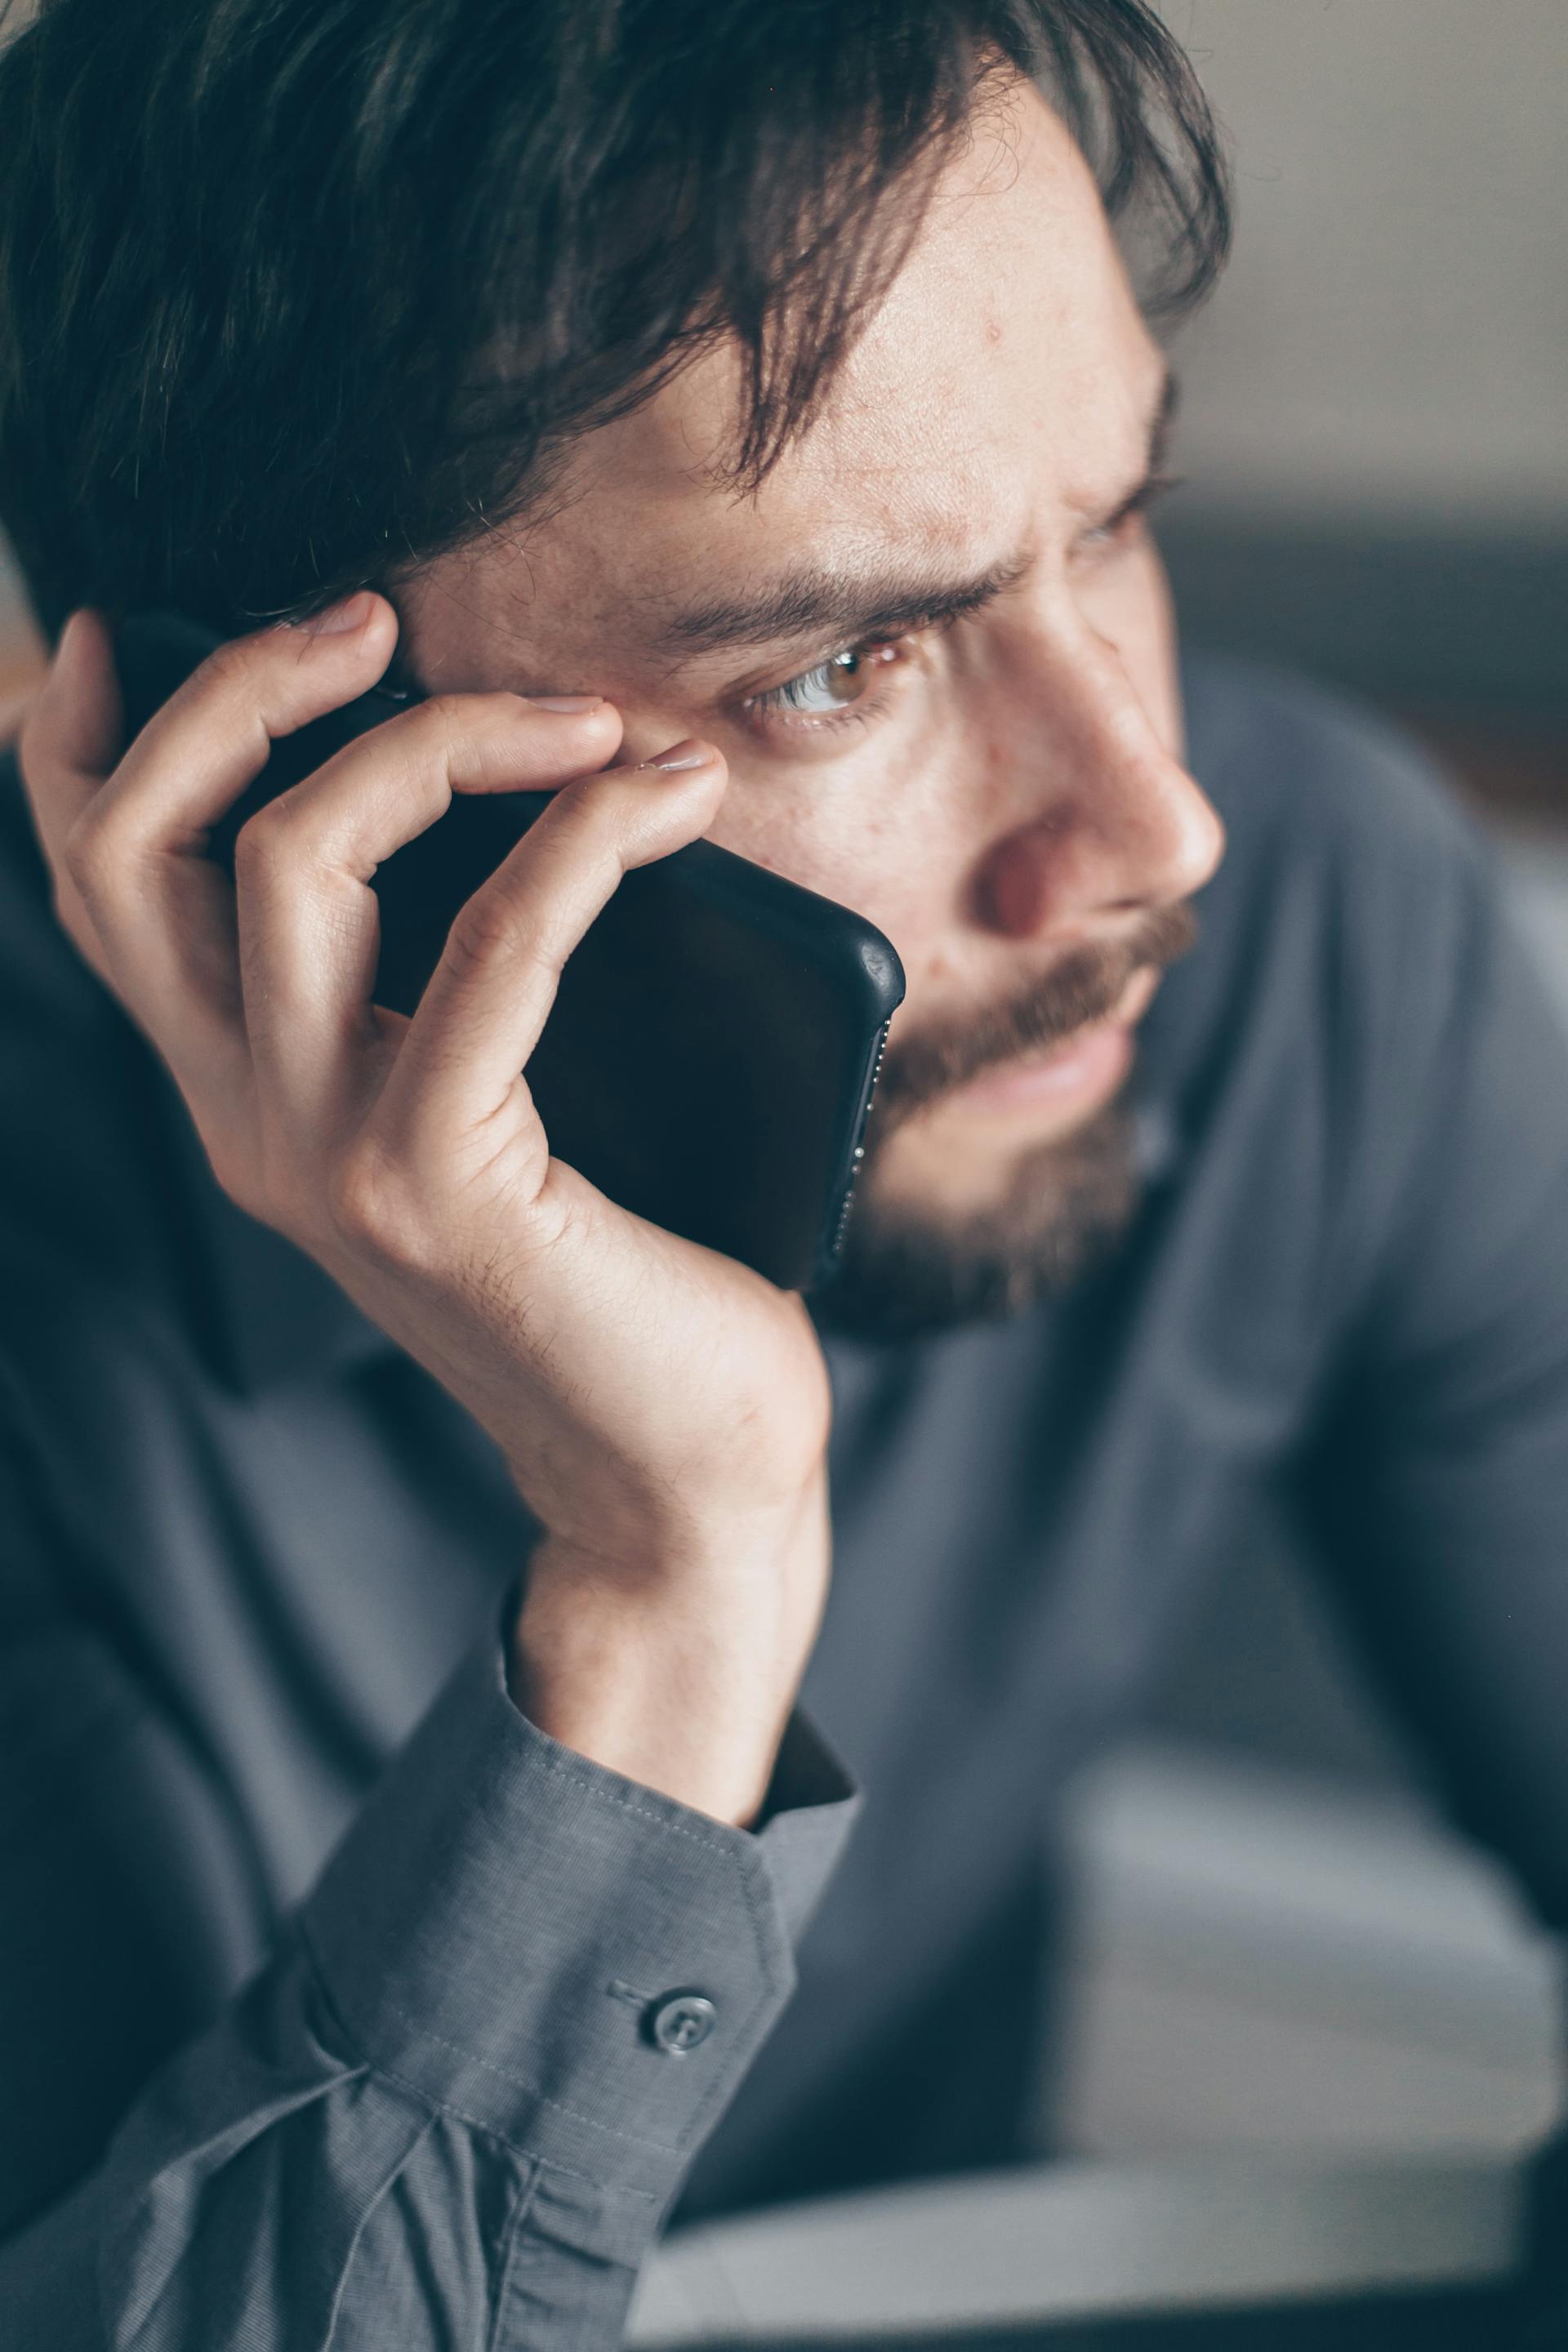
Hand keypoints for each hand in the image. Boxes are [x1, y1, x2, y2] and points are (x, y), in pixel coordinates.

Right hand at [19, 595, 832, 1820]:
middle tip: (378, 621)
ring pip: (290, 861)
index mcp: (246, 1098)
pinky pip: (499, 946)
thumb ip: (449, 984)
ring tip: (593, 718)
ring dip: (442, 736)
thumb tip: (520, 790)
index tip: (137, 625)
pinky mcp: (438, 1186)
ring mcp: (325, 1161)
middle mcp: (248, 1126)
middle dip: (242, 689)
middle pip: (145, 846)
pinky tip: (665, 798)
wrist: (681, 1479)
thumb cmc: (626, 1276)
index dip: (88, 741)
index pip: (103, 891)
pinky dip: (583, 838)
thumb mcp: (497, 1109)